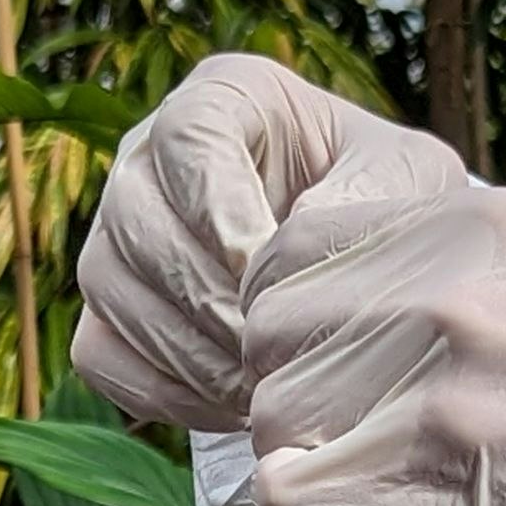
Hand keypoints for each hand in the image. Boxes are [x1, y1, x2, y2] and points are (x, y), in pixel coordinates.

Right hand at [75, 59, 462, 433]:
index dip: (218, 208)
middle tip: (268, 351)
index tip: (263, 269)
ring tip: (261, 388)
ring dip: (187, 353)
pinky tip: (231, 406)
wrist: (360, 263)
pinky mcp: (103, 311)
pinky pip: (102, 356)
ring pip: (111, 293)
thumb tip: (278, 254)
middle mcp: (147, 159)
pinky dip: (163, 391)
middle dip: (205, 299)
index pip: (188, 138)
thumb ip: (361, 197)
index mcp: (222, 98)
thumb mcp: (403, 180)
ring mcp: (113, 237)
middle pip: (137, 223)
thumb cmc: (382, 202)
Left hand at [239, 160, 505, 505]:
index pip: (293, 243)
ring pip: (271, 414)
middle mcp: (446, 283)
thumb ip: (445, 271)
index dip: (286, 311)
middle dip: (288, 388)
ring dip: (301, 458)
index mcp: (475, 220)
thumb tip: (334, 297)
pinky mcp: (422, 475)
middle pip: (267, 331)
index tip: (320, 359)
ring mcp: (432, 377)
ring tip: (371, 480)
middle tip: (344, 434)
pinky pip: (288, 491)